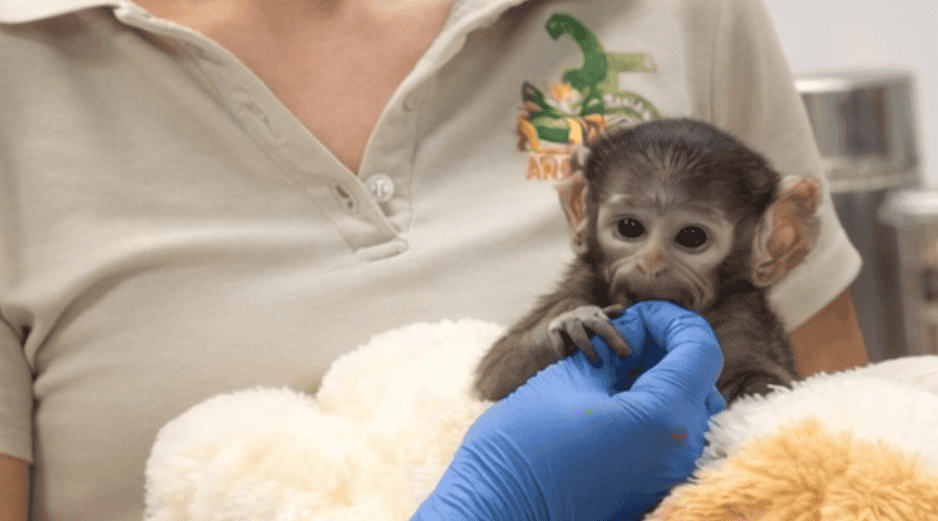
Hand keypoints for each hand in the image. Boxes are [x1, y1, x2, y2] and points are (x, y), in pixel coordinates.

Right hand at [412, 301, 725, 520]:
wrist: (497, 509)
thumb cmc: (524, 444)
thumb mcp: (571, 379)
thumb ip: (616, 353)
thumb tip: (640, 333)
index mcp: (663, 416)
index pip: (699, 347)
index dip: (671, 319)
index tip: (638, 314)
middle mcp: (680, 450)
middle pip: (699, 378)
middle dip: (668, 346)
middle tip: (624, 338)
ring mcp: (669, 475)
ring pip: (688, 408)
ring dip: (661, 377)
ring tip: (617, 367)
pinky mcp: (652, 489)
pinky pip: (672, 437)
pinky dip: (654, 408)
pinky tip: (616, 399)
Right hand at [547, 304, 628, 360]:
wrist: (554, 327)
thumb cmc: (581, 327)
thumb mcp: (593, 319)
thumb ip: (608, 316)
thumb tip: (622, 308)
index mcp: (593, 312)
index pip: (609, 323)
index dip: (619, 337)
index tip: (627, 353)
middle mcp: (581, 314)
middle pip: (598, 325)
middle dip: (612, 339)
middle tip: (624, 355)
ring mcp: (567, 320)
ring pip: (579, 334)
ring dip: (589, 349)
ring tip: (598, 363)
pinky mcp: (553, 328)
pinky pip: (560, 342)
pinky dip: (565, 352)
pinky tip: (569, 361)